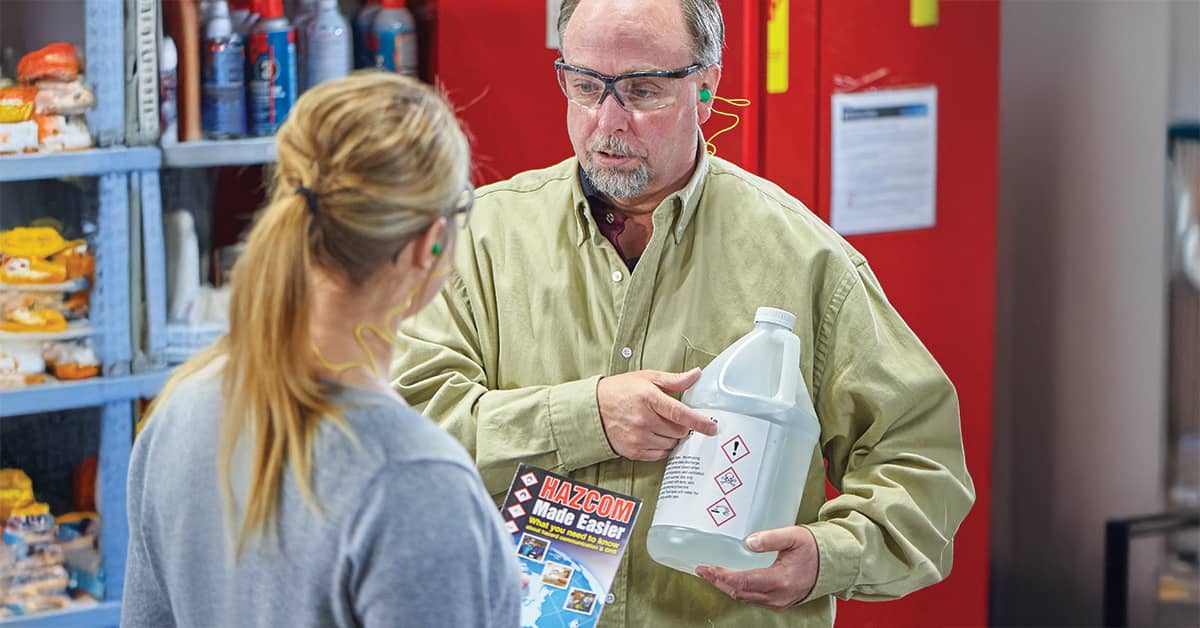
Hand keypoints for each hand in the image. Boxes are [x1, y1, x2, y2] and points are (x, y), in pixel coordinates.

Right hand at [596, 368, 716, 460]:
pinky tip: (654, 436)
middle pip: (679, 431)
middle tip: (674, 419)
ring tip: (659, 425)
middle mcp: (643, 419)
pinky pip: (659, 454)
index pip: (681, 414)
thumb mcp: (646, 378)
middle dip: (682, 427)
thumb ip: (674, 380)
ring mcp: (637, 437)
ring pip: (670, 444)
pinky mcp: (633, 451)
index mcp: (648, 398)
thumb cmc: (620, 391)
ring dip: (671, 437)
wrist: (592, 408)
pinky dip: (661, 447)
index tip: (712, 427)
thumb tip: (696, 374)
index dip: (699, 422)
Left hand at [696, 526, 818, 610]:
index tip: (706, 568)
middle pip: (739, 592)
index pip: (743, 582)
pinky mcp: (778, 602)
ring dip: (726, 586)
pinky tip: (730, 580)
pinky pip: (752, 599)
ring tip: (711, 574)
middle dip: (718, 582)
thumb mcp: (794, 536)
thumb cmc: (814, 549)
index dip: (721, 576)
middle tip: (702, 570)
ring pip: (744, 598)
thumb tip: (749, 541)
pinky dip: (738, 590)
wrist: (832, 564)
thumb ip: (771, 538)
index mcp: (781, 580)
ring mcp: (778, 602)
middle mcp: (777, 595)